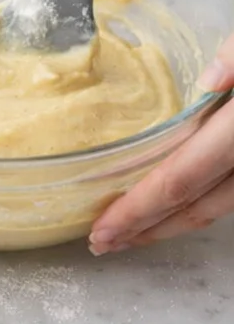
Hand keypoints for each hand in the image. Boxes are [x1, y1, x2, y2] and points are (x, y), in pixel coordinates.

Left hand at [89, 35, 233, 253]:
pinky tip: (178, 204)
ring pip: (218, 209)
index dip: (140, 209)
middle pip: (196, 207)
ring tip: (133, 230)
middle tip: (104, 242)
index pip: (183, 178)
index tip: (102, 229)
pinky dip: (201, 204)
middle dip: (147, 229)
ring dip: (172, 223)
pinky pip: (233, 195)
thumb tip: (211, 82)